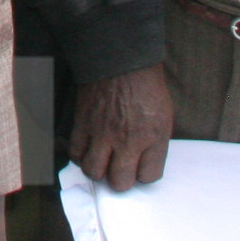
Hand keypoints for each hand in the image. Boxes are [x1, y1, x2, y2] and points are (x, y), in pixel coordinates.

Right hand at [69, 65, 172, 191]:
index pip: (150, 177)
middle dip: (121, 180)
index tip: (141, 168)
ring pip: (94, 172)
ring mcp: (103, 133)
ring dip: (99, 170)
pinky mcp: (83, 123)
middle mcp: (128, 140)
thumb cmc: (146, 84)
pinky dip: (80, 155)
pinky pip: (76, 152)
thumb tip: (145, 161)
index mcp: (154, 136)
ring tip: (102, 161)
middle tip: (120, 170)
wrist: (121, 58)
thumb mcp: (164, 114)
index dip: (145, 175)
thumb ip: (155, 141)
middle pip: (120, 182)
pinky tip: (87, 149)